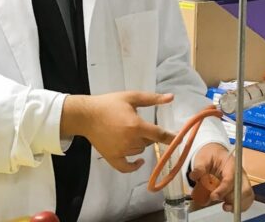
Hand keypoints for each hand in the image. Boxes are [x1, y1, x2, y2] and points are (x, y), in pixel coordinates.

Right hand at [61, 92, 175, 172]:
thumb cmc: (109, 104)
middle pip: (149, 142)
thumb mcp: (130, 97)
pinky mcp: (113, 158)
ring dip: (139, 143)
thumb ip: (151, 99)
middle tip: (136, 124)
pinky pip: (127, 167)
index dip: (171, 138)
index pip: (160, 135)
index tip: (179, 139)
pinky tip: (139, 161)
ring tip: (128, 131)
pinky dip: (134, 166)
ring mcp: (122, 151)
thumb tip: (171, 98)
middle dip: (147, 134)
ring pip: (139, 150)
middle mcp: (131, 141)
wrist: (86, 115)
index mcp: (137, 126)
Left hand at [189, 143, 253, 212]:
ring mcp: (242, 181)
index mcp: (231, 164)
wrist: (215, 154)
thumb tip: (193, 176)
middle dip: (233, 199)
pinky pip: (246, 200)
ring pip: (247, 196)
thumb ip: (199, 168)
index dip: (223, 189)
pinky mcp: (241, 189)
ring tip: (225, 206)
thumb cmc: (210, 155)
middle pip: (244, 189)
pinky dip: (238, 206)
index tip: (213, 196)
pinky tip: (228, 207)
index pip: (231, 178)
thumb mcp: (202, 159)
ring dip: (236, 204)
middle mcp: (240, 173)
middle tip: (220, 201)